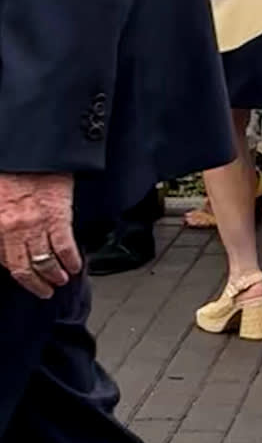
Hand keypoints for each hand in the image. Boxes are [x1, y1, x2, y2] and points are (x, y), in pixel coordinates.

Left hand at [0, 171, 82, 298]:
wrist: (32, 151)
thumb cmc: (12, 169)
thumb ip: (2, 220)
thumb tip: (7, 242)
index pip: (4, 260)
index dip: (16, 272)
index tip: (23, 277)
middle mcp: (15, 230)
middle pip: (23, 268)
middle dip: (34, 283)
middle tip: (43, 291)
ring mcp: (37, 225)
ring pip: (45, 262)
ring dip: (53, 276)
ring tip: (59, 281)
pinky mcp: (58, 217)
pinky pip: (65, 248)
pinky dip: (71, 261)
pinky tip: (75, 267)